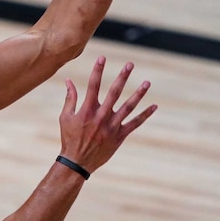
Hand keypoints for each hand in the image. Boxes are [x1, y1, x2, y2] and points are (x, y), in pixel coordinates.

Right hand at [58, 56, 155, 174]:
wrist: (78, 162)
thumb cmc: (69, 138)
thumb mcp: (65, 117)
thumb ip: (70, 98)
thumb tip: (68, 81)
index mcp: (87, 109)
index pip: (93, 85)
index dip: (98, 70)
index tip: (102, 58)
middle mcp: (101, 116)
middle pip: (114, 92)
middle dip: (122, 77)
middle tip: (130, 64)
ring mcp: (112, 126)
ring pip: (128, 107)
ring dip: (138, 94)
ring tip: (147, 83)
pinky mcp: (120, 136)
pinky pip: (135, 124)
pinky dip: (145, 115)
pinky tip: (154, 106)